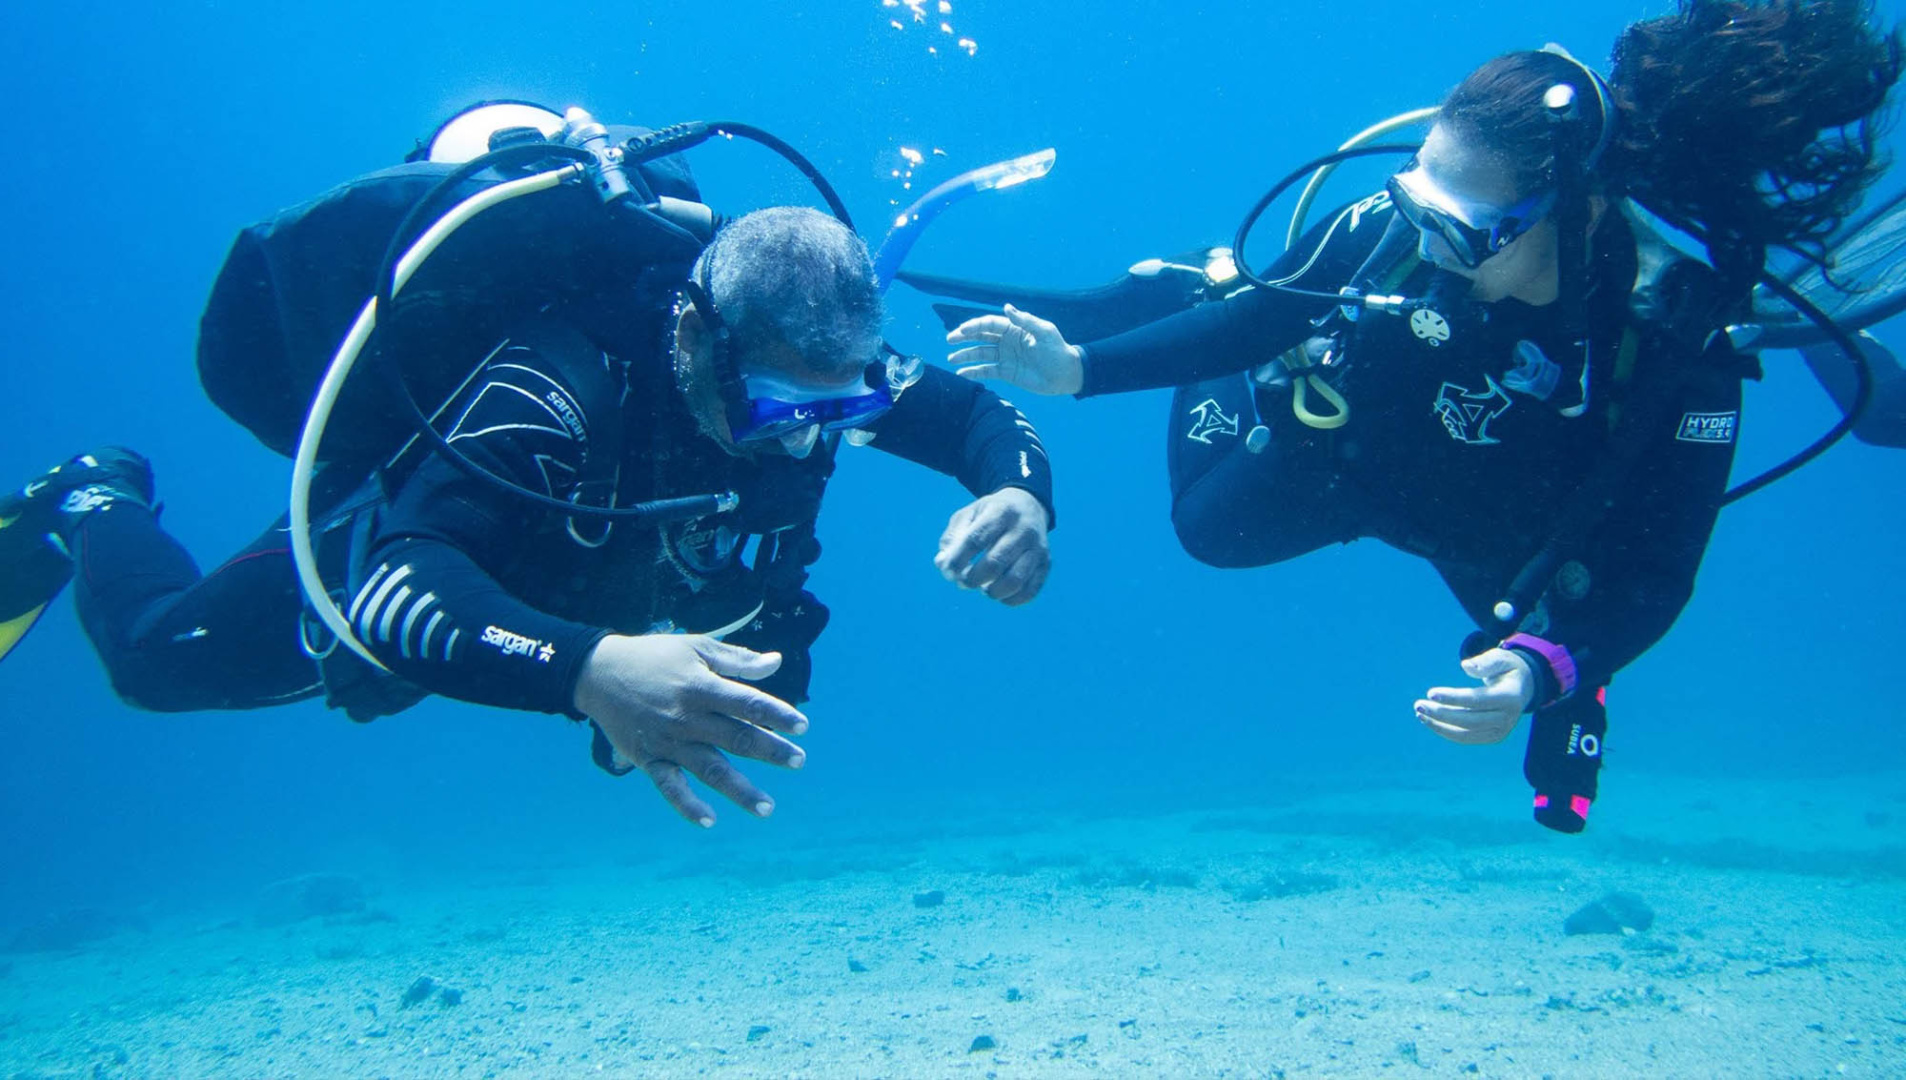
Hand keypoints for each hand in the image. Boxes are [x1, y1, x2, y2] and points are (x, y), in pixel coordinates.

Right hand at [573, 634, 808, 826]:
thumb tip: (775, 663)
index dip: (776, 714)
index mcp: (701, 687)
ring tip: (768, 808)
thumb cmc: (654, 657)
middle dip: (770, 751)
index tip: (802, 726)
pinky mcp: (648, 759)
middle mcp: (687, 717)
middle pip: (736, 738)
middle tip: (798, 761)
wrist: (598, 673)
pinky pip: (669, 786)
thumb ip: (737, 659)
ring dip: (740, 790)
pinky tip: (709, 821)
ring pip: (710, 769)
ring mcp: (667, 741)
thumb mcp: (696, 648)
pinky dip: (687, 805)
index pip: (746, 703)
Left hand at [933, 487, 1050, 605]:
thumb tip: (942, 564)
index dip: (957, 560)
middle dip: (972, 579)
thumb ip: (952, 538)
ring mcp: (1038, 548)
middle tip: (963, 582)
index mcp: (1000, 512)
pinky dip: (1010, 600)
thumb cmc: (990, 515)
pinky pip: (1030, 591)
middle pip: (995, 562)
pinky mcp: (1046, 564)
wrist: (1028, 506)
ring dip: (992, 591)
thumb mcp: (968, 515)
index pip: (975, 540)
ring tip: (983, 588)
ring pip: (1015, 580)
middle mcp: (1023, 529)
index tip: (947, 571)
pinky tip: (999, 593)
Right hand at [948, 304, 1085, 395]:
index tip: (962, 331)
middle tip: (950, 340)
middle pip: (981, 337)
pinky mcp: (1006, 373)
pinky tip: (962, 374)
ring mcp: (1005, 357)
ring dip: (965, 356)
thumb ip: (1025, 320)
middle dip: (964, 338)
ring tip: (951, 359)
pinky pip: (986, 371)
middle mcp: (1007, 341)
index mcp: (1014, 329)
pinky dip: (974, 373)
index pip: (990, 324)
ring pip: (980, 354)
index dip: (975, 326)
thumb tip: (1006, 307)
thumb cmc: (1057, 350)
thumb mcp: (1044, 332)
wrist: (1065, 374)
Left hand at [1415, 648, 1534, 744]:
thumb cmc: (1506, 668)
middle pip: (1469, 720)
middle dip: (1441, 714)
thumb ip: (1485, 662)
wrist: (1522, 687)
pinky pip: (1466, 738)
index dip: (1453, 698)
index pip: (1477, 700)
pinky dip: (1446, 731)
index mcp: (1510, 697)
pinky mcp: (1493, 737)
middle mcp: (1508, 718)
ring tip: (1420, 713)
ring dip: (1439, 725)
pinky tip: (1430, 720)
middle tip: (1419, 705)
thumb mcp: (1501, 657)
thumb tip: (1466, 667)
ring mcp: (1501, 731)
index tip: (1430, 692)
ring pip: (1465, 734)